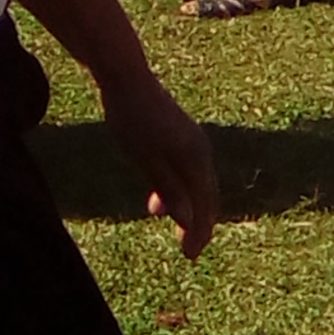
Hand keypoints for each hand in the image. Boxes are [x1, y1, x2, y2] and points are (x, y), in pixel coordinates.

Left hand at [101, 67, 217, 262]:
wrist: (127, 79)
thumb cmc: (131, 119)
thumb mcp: (145, 159)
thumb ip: (168, 189)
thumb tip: (187, 220)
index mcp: (195, 159)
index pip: (204, 205)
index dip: (198, 232)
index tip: (189, 255)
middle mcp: (201, 152)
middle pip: (206, 197)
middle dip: (197, 224)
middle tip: (188, 250)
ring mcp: (193, 143)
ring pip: (197, 185)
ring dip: (187, 208)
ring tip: (174, 228)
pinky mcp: (182, 138)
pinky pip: (187, 172)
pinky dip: (179, 190)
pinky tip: (157, 203)